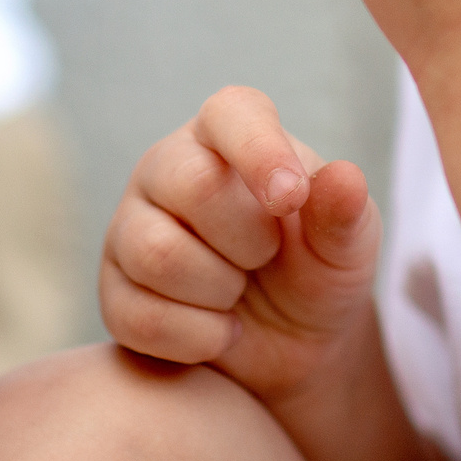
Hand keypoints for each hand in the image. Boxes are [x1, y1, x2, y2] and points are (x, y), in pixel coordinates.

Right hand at [100, 86, 379, 405]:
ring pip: (156, 253)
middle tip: (266, 258)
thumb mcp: (347, 247)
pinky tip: (220, 330)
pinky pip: (137, 314)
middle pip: (191, 185)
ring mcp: (131, 226)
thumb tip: (344, 177)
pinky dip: (196, 336)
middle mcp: (170, 167)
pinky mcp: (113, 289)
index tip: (292, 198)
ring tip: (239, 292)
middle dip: (248, 241)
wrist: (289, 346)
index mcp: (231, 134)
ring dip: (219, 291)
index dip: (260, 152)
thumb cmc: (317, 272)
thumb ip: (346, 214)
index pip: (231, 114)